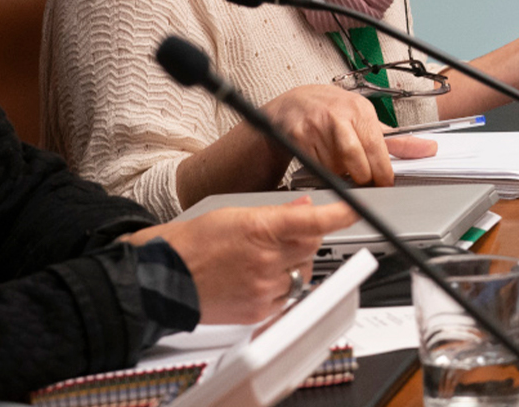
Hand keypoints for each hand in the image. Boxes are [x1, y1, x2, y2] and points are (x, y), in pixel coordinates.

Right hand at [129, 198, 360, 323]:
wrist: (163, 279)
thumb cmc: (193, 243)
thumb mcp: (234, 213)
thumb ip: (276, 213)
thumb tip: (305, 208)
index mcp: (260, 229)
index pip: (313, 221)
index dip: (340, 214)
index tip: (354, 208)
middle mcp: (265, 260)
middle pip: (312, 246)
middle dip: (307, 238)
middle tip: (287, 235)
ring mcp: (263, 288)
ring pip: (303, 273)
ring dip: (294, 264)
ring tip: (263, 259)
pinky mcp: (258, 311)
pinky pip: (288, 297)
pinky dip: (282, 287)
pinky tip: (258, 279)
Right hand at [260, 84, 438, 187]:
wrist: (293, 104)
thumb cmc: (333, 113)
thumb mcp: (366, 120)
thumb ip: (397, 140)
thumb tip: (429, 149)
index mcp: (361, 109)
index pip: (378, 147)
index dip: (382, 172)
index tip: (385, 184)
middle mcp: (339, 115)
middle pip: (357, 161)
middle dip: (362, 177)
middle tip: (363, 181)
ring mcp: (316, 125)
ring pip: (335, 168)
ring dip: (341, 174)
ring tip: (340, 165)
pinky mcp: (297, 136)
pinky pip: (316, 167)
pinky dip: (322, 171)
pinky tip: (322, 160)